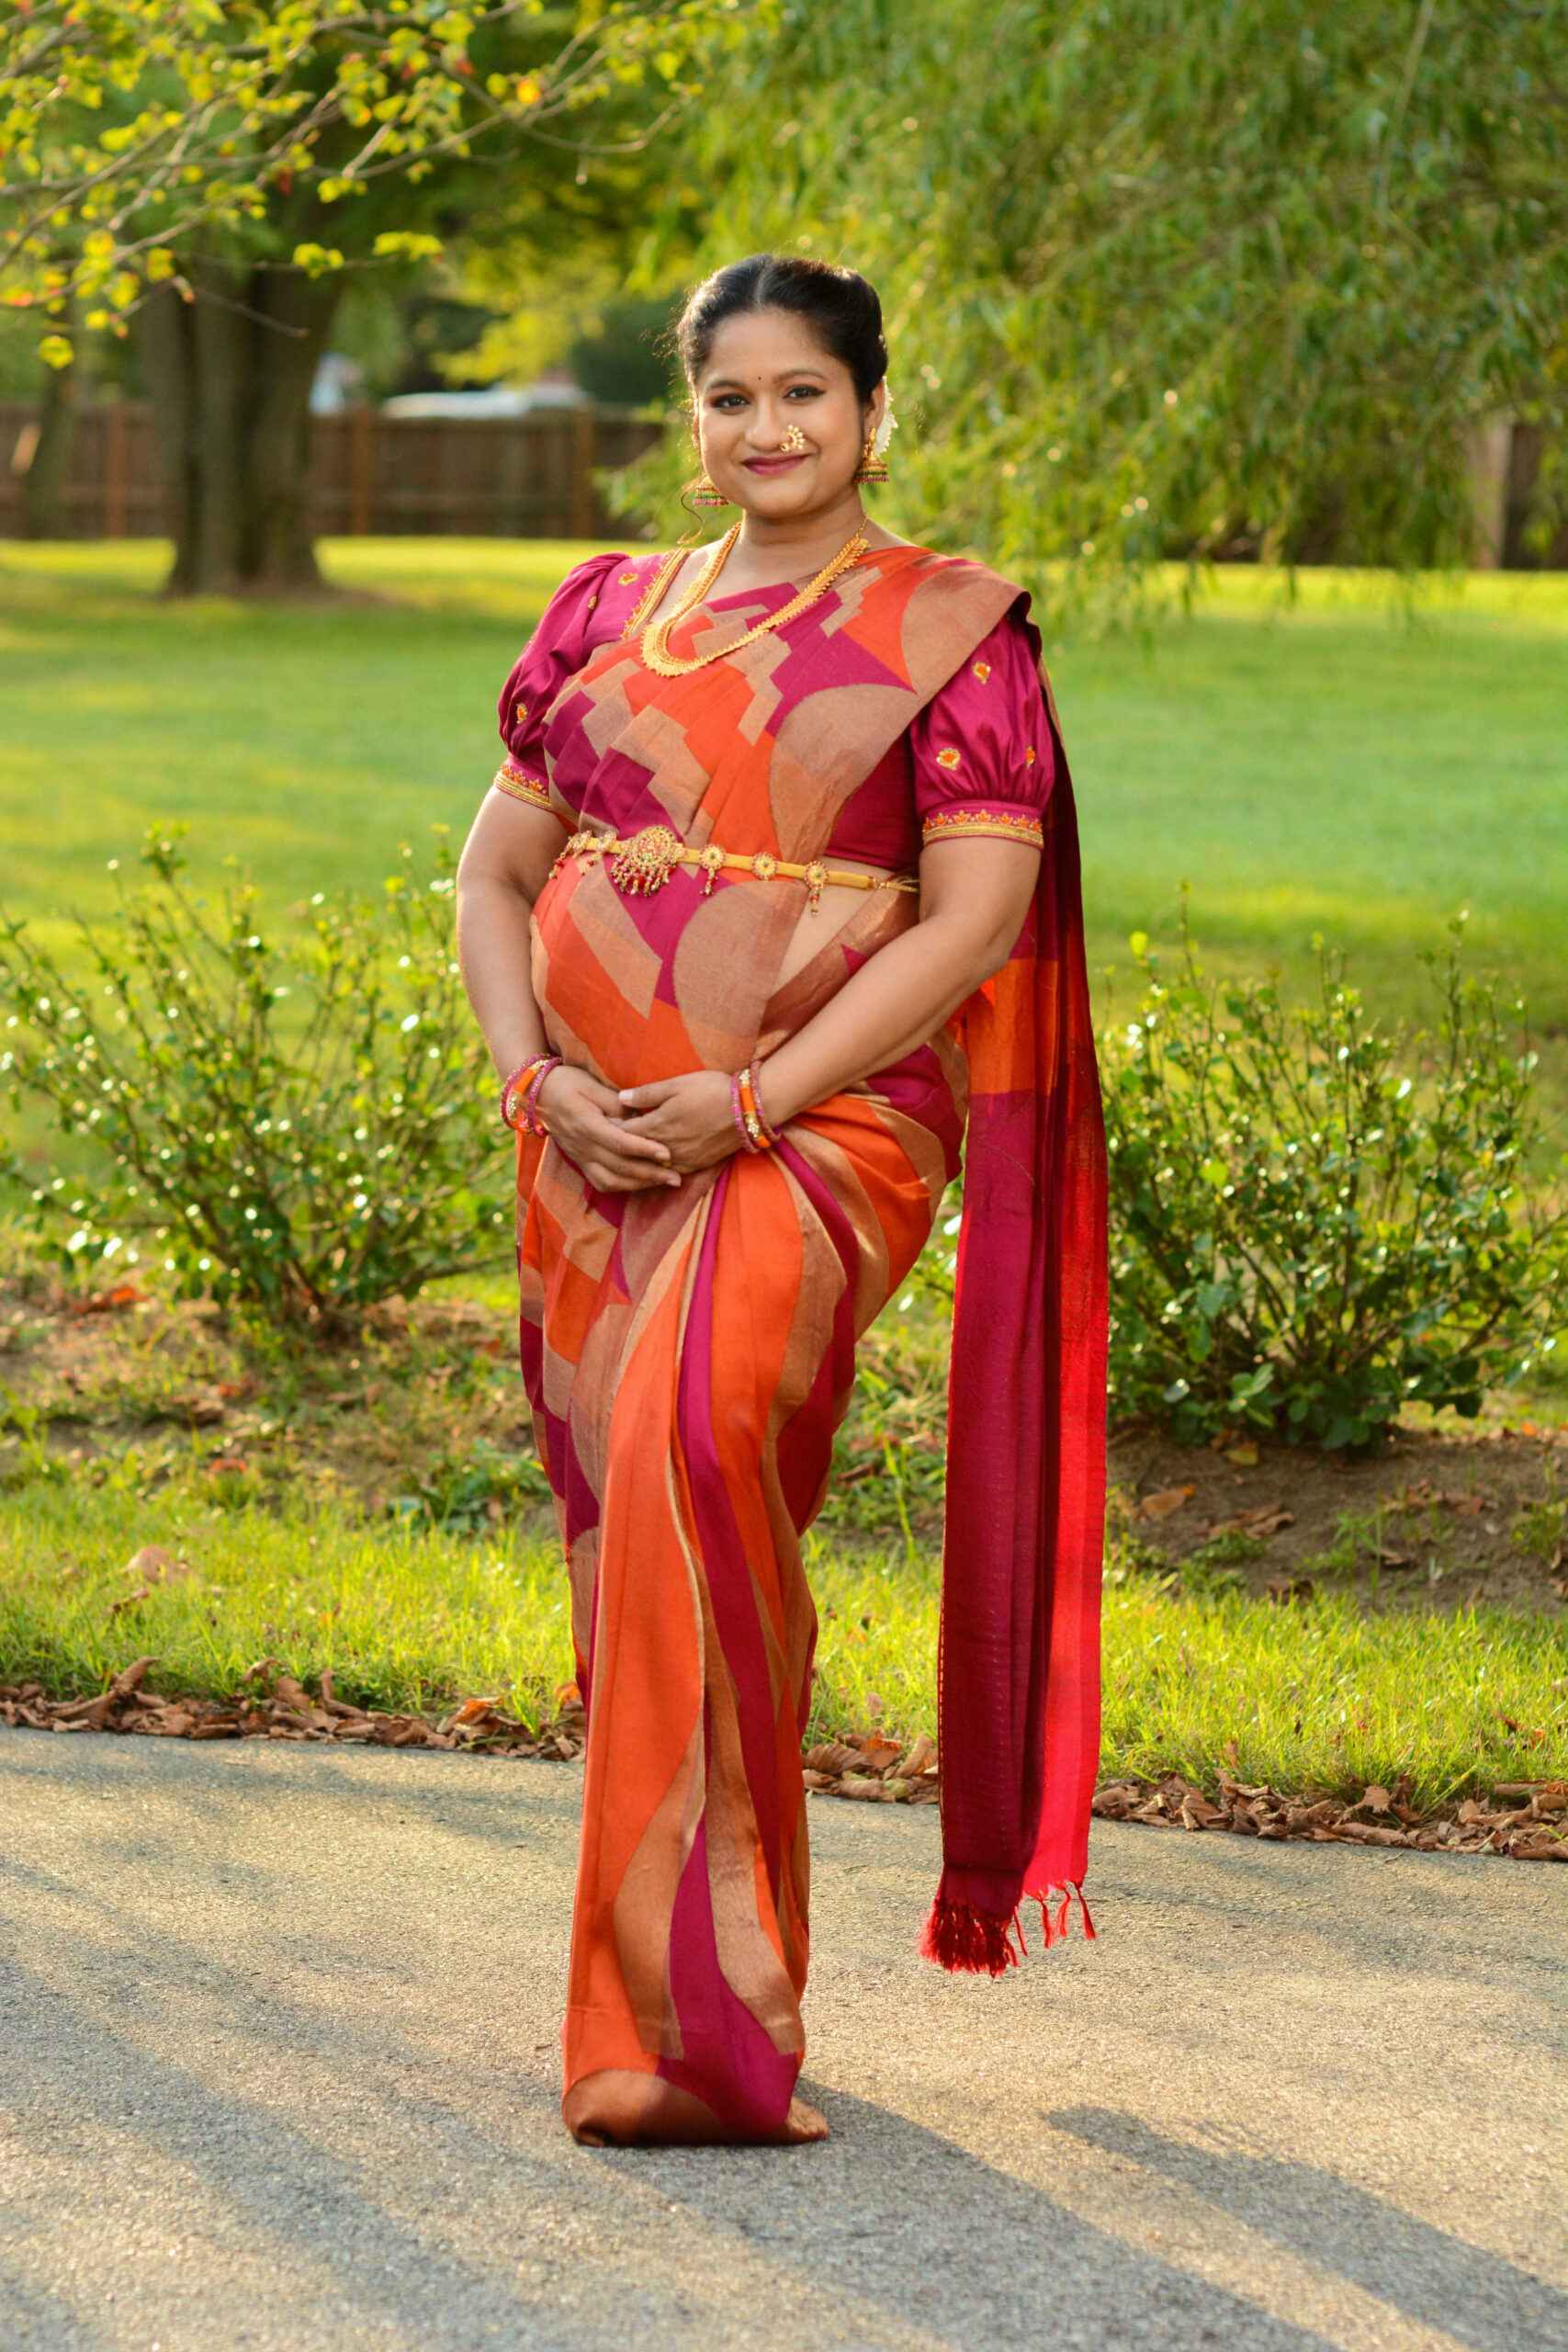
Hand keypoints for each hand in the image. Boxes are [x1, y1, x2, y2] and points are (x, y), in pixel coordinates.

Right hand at [535, 1064, 680, 1191]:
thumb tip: (639, 1116)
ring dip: (639, 1185)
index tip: (667, 1153)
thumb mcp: (591, 1084)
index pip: (620, 1143)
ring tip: (663, 1182)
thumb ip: (615, 1101)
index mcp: (586, 1125)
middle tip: (676, 1178)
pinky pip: (601, 1183)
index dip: (645, 1150)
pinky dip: (623, 1187)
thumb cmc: (567, 1083)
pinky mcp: (580, 1162)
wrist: (536, 1094)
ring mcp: (580, 1157)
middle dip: (650, 1175)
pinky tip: (641, 1184)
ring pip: (611, 1181)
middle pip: (619, 1167)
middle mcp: (583, 1146)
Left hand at [615, 1070, 743, 1173]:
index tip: (600, 1123)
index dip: (611, 1128)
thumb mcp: (677, 1084)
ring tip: (626, 1156)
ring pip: (651, 1167)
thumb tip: (620, 1098)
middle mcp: (667, 1147)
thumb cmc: (711, 1090)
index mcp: (658, 1125)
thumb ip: (647, 1094)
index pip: (624, 1132)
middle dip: (620, 1147)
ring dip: (638, 1161)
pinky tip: (654, 1166)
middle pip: (635, 1152)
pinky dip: (658, 1171)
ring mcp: (683, 1159)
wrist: (748, 1109)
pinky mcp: (698, 1164)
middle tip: (606, 1142)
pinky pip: (671, 1172)